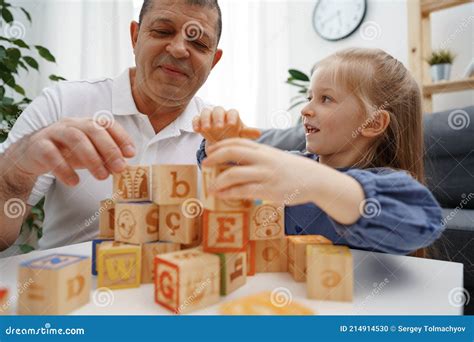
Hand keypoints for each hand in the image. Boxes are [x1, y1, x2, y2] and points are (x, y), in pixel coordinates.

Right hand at [10, 117, 135, 185]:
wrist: (31, 155)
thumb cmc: (67, 152)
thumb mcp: (89, 153)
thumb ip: (105, 157)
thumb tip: (124, 167)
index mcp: (86, 124)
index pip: (107, 124)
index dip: (121, 136)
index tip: (131, 153)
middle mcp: (72, 124)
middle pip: (92, 129)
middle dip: (109, 148)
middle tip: (120, 168)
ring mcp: (54, 132)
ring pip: (75, 138)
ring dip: (91, 158)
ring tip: (102, 177)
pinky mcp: (38, 145)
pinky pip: (51, 154)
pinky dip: (65, 169)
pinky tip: (74, 182)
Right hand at [192, 106, 260, 145]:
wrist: (219, 142)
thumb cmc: (232, 136)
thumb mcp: (240, 136)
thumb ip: (247, 133)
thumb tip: (259, 133)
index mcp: (232, 115)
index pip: (232, 112)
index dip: (231, 117)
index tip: (231, 125)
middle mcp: (220, 113)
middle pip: (218, 110)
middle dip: (218, 118)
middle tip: (218, 127)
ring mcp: (208, 116)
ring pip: (206, 112)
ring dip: (205, 119)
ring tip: (206, 129)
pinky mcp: (199, 121)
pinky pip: (196, 118)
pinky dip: (195, 123)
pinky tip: (197, 130)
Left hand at [202, 138, 316, 204]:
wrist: (314, 180)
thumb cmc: (292, 170)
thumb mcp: (274, 157)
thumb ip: (257, 157)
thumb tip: (236, 162)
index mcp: (263, 150)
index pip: (237, 141)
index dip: (220, 145)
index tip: (209, 151)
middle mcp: (262, 159)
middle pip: (232, 152)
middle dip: (215, 158)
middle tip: (205, 165)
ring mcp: (265, 175)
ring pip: (234, 174)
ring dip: (218, 181)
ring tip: (211, 186)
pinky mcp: (268, 190)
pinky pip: (243, 191)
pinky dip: (228, 193)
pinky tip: (221, 195)